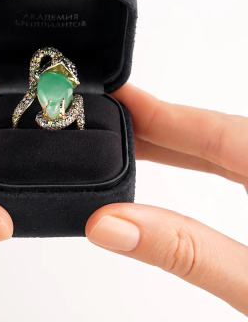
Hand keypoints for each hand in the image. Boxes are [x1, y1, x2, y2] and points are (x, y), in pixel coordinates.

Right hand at [85, 83, 247, 315]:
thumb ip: (184, 252)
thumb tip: (112, 225)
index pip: (216, 129)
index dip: (160, 110)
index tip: (120, 95)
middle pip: (219, 133)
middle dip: (160, 127)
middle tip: (112, 120)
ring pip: (229, 150)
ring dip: (178, 145)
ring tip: (133, 142)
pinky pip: (239, 167)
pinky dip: (203, 162)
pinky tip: (179, 164)